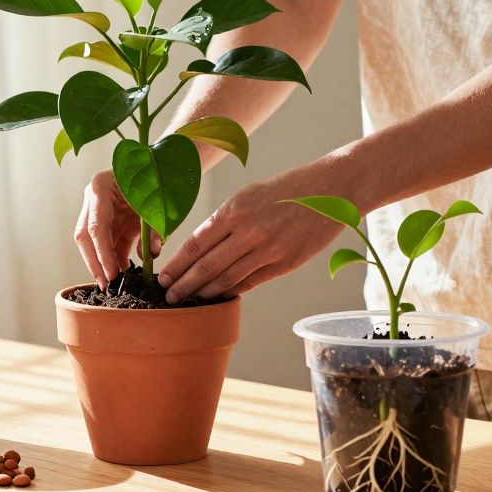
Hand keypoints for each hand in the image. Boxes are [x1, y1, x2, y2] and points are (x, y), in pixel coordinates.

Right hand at [75, 169, 162, 288]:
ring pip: (93, 242)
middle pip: (85, 237)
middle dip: (95, 263)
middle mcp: (93, 198)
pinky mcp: (109, 218)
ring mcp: (99, 208)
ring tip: (114, 285)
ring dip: (103, 263)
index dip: (102, 254)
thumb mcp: (159, 201)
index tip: (112, 275)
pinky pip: (108, 242)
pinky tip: (123, 273)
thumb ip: (155, 228)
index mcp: (101, 187)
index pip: (96, 227)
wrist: (165, 164)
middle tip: (106, 286)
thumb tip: (152, 254)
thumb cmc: (160, 177)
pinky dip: (114, 258)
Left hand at [158, 163, 348, 302]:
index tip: (162, 278)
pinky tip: (219, 297)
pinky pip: (251, 282)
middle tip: (168, 297)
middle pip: (206, 266)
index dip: (176, 265)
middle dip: (183, 285)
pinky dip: (232, 291)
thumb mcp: (248, 196)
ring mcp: (268, 249)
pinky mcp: (285, 263)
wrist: (330, 189)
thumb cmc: (285, 190)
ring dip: (204, 293)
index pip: (195, 245)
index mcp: (234, 210)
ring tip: (189, 301)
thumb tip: (200, 248)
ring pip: (227, 279)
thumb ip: (225, 221)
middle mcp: (248, 231)